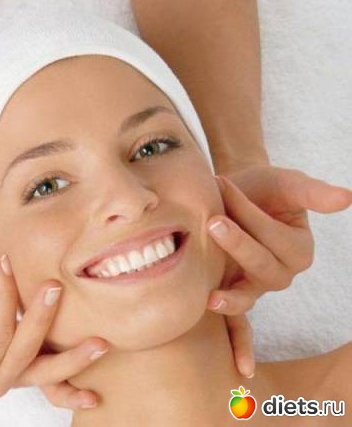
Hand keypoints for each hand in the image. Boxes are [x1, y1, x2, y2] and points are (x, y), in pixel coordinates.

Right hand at [0, 255, 107, 409]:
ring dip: (72, 361)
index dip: (1, 300)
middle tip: (57, 289)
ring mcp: (13, 375)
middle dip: (41, 321)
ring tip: (100, 344)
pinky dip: (70, 388)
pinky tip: (93, 395)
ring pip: (45, 372)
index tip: (5, 261)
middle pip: (24, 356)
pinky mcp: (27, 365)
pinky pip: (50, 381)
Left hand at [205, 165, 350, 377]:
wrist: (230, 195)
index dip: (251, 215)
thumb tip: (347, 198)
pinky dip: (240, 343)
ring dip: (233, 299)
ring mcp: (256, 288)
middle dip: (238, 244)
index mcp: (298, 250)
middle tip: (214, 221)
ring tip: (212, 298)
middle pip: (263, 267)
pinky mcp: (233, 293)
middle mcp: (281, 274)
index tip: (223, 185)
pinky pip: (239, 324)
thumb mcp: (284, 184)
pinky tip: (241, 366)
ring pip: (249, 297)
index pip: (277, 239)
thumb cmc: (260, 189)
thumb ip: (311, 193)